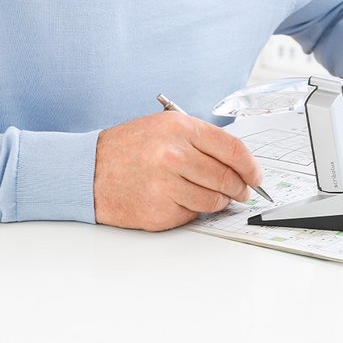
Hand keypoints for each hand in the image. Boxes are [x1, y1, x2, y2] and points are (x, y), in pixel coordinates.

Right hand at [94, 110, 263, 231]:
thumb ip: (200, 140)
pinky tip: (177, 199)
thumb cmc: (126, 149)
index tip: (256, 176)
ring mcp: (167, 185)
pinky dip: (191, 210)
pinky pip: (192, 214)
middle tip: (240, 191)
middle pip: (228, 177)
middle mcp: (174, 155)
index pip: (233, 149)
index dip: (251, 166)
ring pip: (214, 200)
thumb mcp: (162, 128)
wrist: (87, 172)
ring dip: (217, 201)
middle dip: (239, 188)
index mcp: (179, 129)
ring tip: (206, 195)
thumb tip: (238, 162)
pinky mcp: (160, 210)